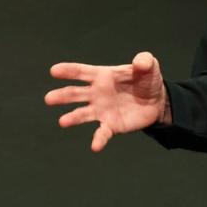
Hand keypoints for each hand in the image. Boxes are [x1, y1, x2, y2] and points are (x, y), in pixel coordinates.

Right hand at [45, 52, 167, 151]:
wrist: (157, 100)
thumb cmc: (147, 79)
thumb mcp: (150, 66)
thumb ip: (145, 61)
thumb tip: (140, 62)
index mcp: (103, 76)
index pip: (82, 72)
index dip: (69, 70)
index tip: (54, 70)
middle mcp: (97, 93)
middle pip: (75, 94)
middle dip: (62, 95)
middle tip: (49, 98)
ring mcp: (101, 110)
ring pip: (81, 114)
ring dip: (72, 118)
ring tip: (63, 121)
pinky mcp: (111, 125)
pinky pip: (102, 133)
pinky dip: (98, 139)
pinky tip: (95, 146)